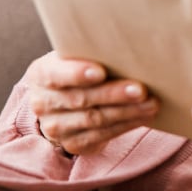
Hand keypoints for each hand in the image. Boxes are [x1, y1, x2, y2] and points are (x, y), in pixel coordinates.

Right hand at [23, 51, 158, 155]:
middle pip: (81, 99)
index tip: (101, 72)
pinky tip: (144, 116)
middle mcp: (43, 103)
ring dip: (127, 112)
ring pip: (95, 119)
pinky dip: (126, 125)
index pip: (56, 74)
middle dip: (114, 94)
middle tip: (141, 89)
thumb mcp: (74, 56)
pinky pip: (102, 135)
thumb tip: (128, 46)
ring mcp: (56, 127)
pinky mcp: (73, 144)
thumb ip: (89, 52)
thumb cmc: (78, 67)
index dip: (77, 74)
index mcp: (40, 74)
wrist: (64, 100)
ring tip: (151, 103)